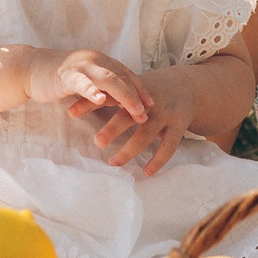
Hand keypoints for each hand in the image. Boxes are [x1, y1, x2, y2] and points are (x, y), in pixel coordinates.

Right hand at [26, 48, 150, 123]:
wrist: (31, 69)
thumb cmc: (60, 79)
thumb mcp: (87, 83)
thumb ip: (104, 89)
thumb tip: (122, 103)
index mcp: (102, 61)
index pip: (126, 74)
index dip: (140, 89)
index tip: (152, 105)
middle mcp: (95, 60)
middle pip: (122, 77)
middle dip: (137, 96)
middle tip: (146, 114)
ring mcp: (81, 66)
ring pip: (109, 79)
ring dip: (125, 96)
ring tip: (135, 111)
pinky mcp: (66, 75)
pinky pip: (82, 83)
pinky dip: (93, 91)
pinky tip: (101, 100)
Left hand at [76, 65, 202, 176]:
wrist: (187, 86)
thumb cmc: (148, 91)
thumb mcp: (128, 89)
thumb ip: (103, 98)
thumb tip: (70, 110)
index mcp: (132, 91)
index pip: (108, 95)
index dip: (89, 103)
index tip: (70, 112)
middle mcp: (148, 102)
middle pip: (129, 115)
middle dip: (113, 128)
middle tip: (97, 142)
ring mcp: (165, 114)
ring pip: (146, 134)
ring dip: (130, 149)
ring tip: (113, 162)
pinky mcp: (179, 125)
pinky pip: (169, 145)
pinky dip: (158, 160)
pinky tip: (146, 172)